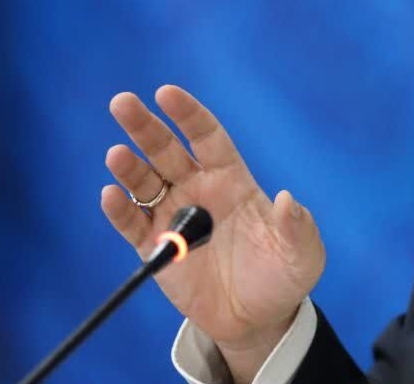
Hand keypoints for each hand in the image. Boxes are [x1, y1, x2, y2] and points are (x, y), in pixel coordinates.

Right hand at [100, 85, 324, 379]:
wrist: (257, 319)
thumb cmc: (282, 275)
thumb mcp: (302, 252)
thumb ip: (296, 226)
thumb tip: (286, 199)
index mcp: (231, 179)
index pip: (206, 137)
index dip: (188, 114)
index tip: (167, 93)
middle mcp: (197, 191)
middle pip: (166, 150)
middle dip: (144, 127)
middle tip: (122, 103)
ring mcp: (174, 218)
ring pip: (144, 183)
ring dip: (129, 167)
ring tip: (116, 155)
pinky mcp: (156, 250)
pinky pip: (132, 225)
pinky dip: (119, 211)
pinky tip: (111, 196)